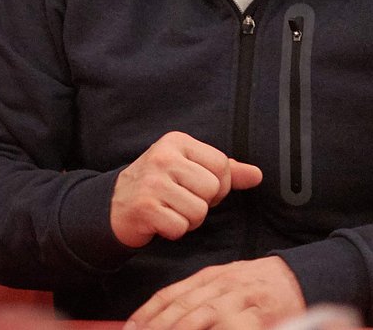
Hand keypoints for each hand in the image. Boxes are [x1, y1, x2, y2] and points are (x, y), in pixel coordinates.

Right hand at [111, 131, 261, 247]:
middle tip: (180, 201)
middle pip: (211, 189)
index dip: (218, 186)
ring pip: (198, 211)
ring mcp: (151, 182)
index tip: (198, 189)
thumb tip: (257, 175)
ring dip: (188, 220)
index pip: (222, 165)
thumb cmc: (159, 185)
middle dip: (201, 203)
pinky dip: (173, 230)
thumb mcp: (189, 169)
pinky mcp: (144, 207)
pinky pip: (180, 227)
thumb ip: (225, 171)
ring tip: (170, 210)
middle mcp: (163, 157)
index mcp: (176, 141)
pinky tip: (159, 220)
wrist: (115, 204)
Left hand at [127, 257, 306, 329]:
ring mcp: (240, 299)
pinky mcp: (260, 314)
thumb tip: (168, 316)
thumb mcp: (224, 283)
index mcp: (209, 277)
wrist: (299, 277)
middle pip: (181, 308)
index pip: (170, 295)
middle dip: (157, 326)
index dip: (147, 313)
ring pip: (203, 316)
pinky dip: (219, 329)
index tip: (130, 328)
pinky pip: (234, 325)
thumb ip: (199, 297)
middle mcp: (220, 286)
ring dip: (180, 329)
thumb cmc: (258, 286)